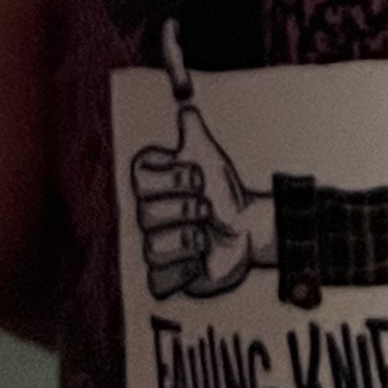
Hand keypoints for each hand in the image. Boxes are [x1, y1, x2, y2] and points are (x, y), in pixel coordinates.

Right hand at [131, 90, 266, 302]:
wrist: (248, 228)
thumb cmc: (224, 193)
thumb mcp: (210, 159)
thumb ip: (194, 134)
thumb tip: (185, 106)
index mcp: (153, 185)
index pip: (139, 174)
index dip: (170, 175)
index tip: (195, 174)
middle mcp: (148, 216)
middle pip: (145, 213)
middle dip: (185, 207)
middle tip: (206, 206)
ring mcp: (155, 247)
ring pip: (152, 248)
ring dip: (188, 238)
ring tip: (205, 233)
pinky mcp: (165, 279)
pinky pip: (159, 280)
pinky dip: (186, 269)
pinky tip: (201, 258)